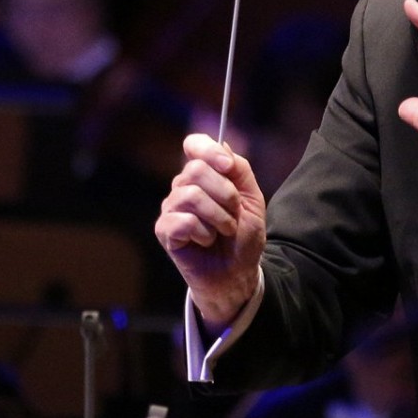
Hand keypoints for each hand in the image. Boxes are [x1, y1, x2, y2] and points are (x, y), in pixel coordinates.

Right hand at [154, 133, 265, 332]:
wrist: (238, 273)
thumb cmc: (243, 237)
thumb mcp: (252, 199)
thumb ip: (240, 170)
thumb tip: (222, 145)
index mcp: (204, 175)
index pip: (194, 144)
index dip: (209, 150)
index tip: (227, 166)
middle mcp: (183, 187)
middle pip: (197, 169)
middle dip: (225, 194)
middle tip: (233, 215)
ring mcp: (171, 208)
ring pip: (191, 195)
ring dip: (218, 217)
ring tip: (223, 231)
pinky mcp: (164, 230)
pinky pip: (183, 221)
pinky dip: (203, 233)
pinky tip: (205, 241)